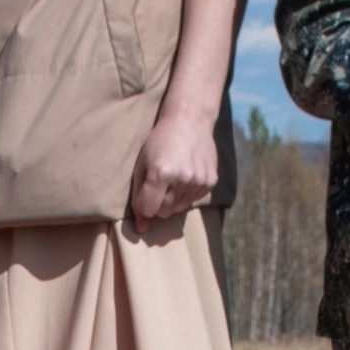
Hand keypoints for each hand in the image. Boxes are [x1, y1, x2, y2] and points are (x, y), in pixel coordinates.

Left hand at [130, 103, 218, 231]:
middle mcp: (182, 179)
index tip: (145, 193)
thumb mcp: (142, 166)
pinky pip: (192, 201)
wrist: (190, 121)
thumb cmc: (160, 142)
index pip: (149, 210)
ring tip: (173, 177)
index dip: (144, 204)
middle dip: (158, 203)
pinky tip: (186, 175)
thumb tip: (140, 229)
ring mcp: (198, 181)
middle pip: (164, 212)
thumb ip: (138, 197)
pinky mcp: (210, 182)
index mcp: (161, 173)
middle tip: (160, 183)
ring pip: (178, 209)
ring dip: (172, 199)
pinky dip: (186, 193)